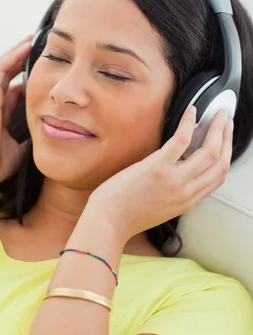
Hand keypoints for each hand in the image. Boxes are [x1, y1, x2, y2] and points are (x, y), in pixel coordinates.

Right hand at [0, 34, 32, 190]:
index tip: (42, 71)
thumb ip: (27, 139)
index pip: (13, 91)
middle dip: (20, 60)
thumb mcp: (19, 150)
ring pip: (0, 66)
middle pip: (6, 74)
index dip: (25, 79)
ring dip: (15, 52)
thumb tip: (40, 136)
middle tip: (37, 46)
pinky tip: (24, 46)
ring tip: (31, 39)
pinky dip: (11, 56)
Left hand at [89, 107, 233, 241]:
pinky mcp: (157, 167)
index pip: (217, 177)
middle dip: (226, 138)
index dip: (225, 156)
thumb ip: (174, 195)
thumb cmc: (125, 216)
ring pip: (209, 150)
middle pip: (219, 162)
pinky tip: (191, 112)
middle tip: (225, 122)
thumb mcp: (159, 210)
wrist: (108, 222)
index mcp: (187, 202)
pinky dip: (189, 123)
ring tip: (217, 114)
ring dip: (216, 128)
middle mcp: (186, 192)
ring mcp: (174, 180)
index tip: (225, 141)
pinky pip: (181, 140)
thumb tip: (178, 174)